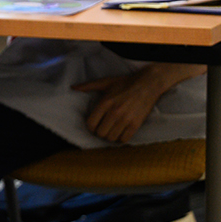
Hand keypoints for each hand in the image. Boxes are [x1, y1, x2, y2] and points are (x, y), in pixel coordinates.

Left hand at [74, 65, 195, 143]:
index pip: (91, 123)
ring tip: (111, 130)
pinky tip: (121, 132)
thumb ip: (88, 86)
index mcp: (105, 103)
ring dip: (110, 136)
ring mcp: (126, 119)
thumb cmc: (124, 83)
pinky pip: (124, 139)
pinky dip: (121, 138)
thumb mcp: (105, 82)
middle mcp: (114, 112)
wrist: (147, 85)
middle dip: (100, 132)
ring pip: (112, 138)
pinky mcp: (136, 124)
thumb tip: (73, 87)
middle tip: (103, 128)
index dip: (90, 127)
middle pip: (101, 133)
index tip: (93, 125)